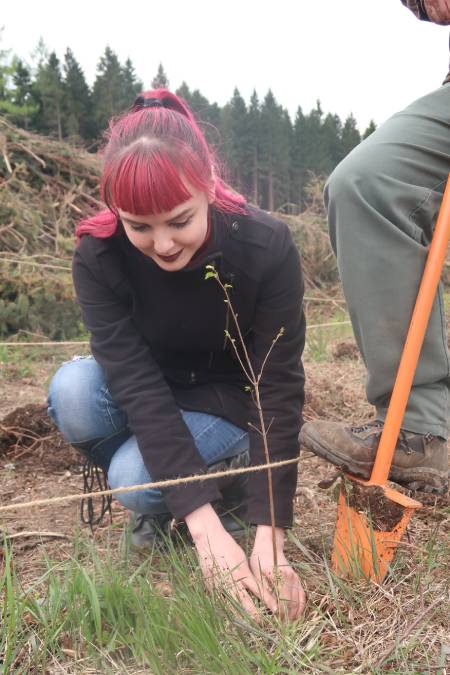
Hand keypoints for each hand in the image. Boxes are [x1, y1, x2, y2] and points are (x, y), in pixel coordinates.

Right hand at [185, 504, 277, 619]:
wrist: (209, 540)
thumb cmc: (228, 548)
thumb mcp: (242, 560)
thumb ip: (248, 575)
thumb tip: (258, 588)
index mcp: (242, 573)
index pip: (258, 591)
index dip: (268, 601)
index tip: (276, 610)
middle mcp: (232, 581)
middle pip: (245, 604)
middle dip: (255, 615)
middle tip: (263, 624)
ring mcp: (220, 586)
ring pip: (232, 607)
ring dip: (241, 617)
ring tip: (249, 626)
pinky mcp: (211, 588)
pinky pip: (220, 603)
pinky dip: (227, 611)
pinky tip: (232, 619)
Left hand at [250, 525, 305, 620]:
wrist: (269, 546)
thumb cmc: (259, 560)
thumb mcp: (257, 574)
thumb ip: (264, 591)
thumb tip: (273, 609)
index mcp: (280, 577)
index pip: (284, 602)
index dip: (281, 616)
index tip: (276, 624)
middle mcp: (290, 578)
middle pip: (292, 604)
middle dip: (287, 618)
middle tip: (280, 628)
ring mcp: (296, 578)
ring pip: (299, 601)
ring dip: (294, 615)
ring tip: (287, 625)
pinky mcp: (297, 579)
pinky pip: (302, 596)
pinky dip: (300, 607)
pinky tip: (296, 616)